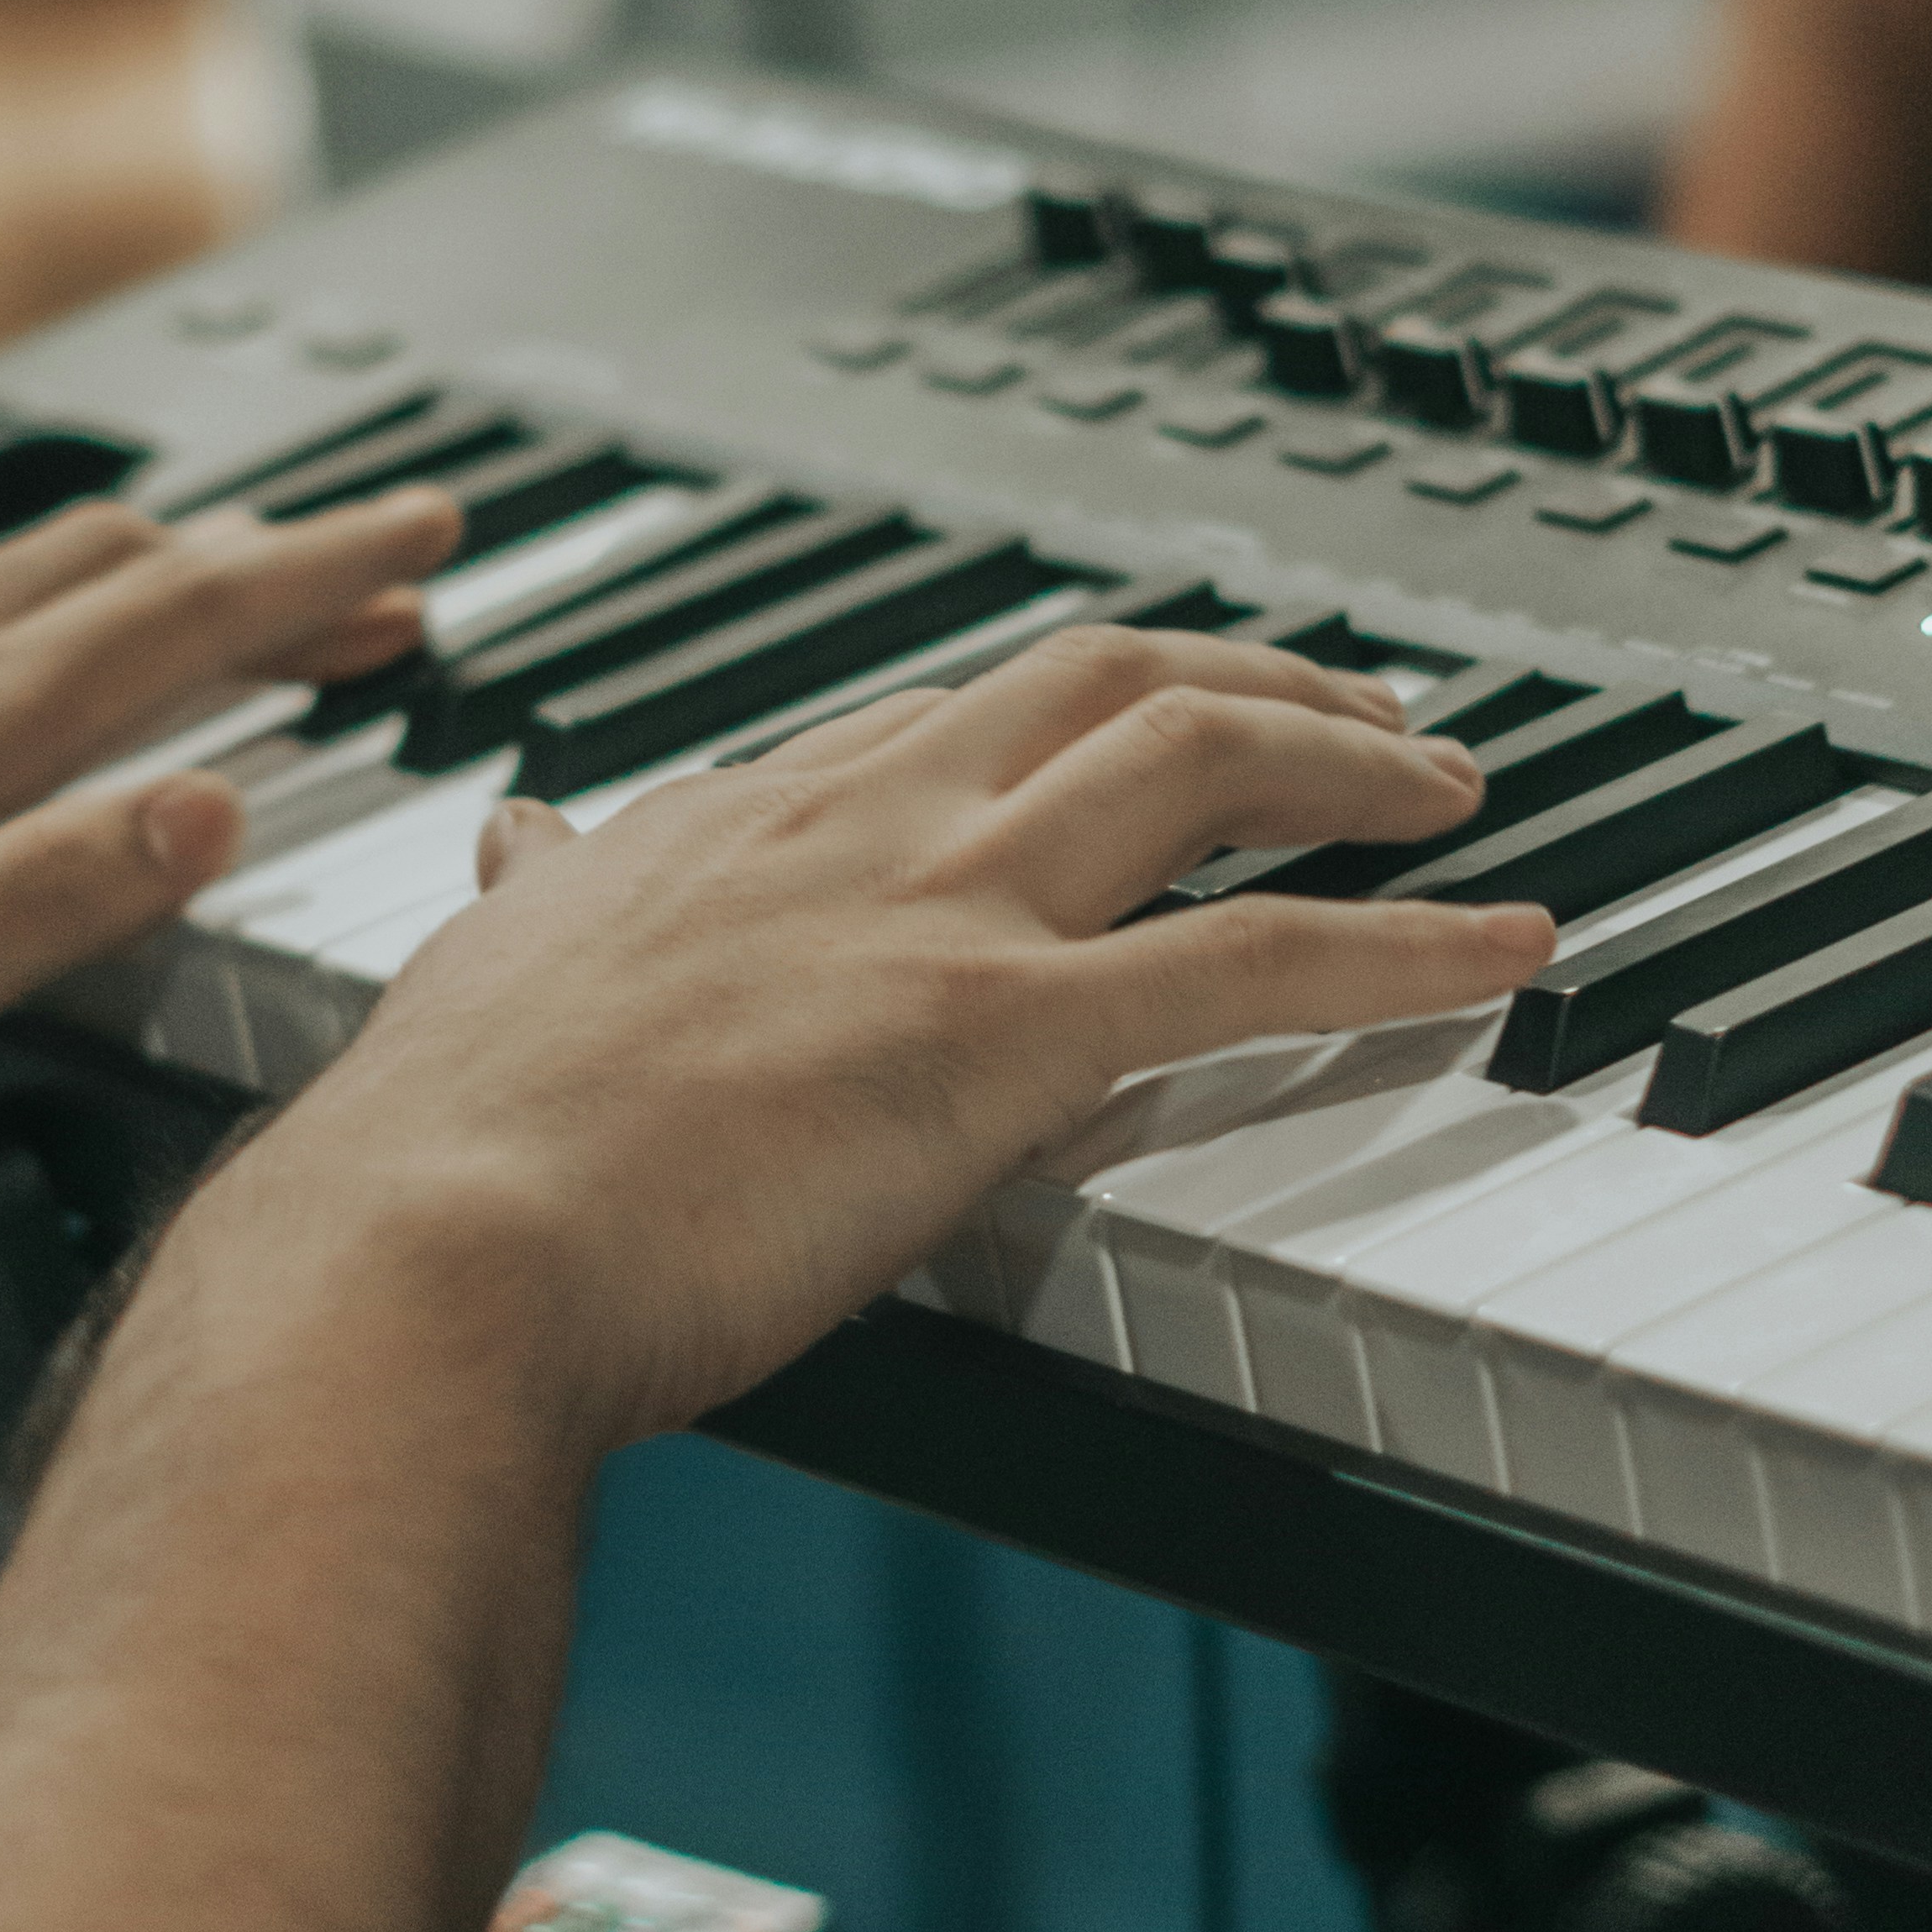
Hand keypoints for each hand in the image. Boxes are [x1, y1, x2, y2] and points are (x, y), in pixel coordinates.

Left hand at [0, 488, 458, 1251]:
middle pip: (105, 583)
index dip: (314, 583)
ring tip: (219, 570)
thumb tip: (216, 811)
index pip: (170, 632)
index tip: (426, 543)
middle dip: (264, 563)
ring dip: (138, 567)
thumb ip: (50, 902)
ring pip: (0, 585)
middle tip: (381, 564)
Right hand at [193, 625, 1551, 1457]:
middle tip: (1354, 719)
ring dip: (1355, 762)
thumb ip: (533, 905)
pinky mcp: (1012, 1035)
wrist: (426, 1253)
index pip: (939, 721)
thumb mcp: (479, 979)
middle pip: (1100, 678)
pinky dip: (1412, 947)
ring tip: (1457, 792)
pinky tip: (1505, 952)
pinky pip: (1266, 960)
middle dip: (1248, 678)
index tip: (1129, 733)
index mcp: (730, 821)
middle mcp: (854, 825)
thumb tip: (519, 842)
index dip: (1059, 718)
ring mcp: (942, 915)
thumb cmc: (433, 1161)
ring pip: (1203, 758)